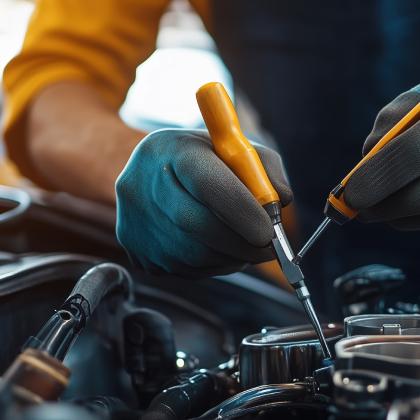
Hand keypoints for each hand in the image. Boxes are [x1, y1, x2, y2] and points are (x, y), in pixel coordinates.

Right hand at [116, 129, 292, 276]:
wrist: (154, 174)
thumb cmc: (205, 161)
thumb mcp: (237, 150)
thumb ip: (266, 169)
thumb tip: (281, 200)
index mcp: (171, 151)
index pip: (207, 183)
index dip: (242, 211)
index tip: (269, 230)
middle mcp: (144, 185)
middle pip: (197, 225)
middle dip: (242, 243)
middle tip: (269, 248)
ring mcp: (137, 222)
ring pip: (194, 255)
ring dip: (232, 256)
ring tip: (246, 245)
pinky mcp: (138, 251)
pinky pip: (186, 269)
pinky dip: (215, 265)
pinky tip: (221, 248)